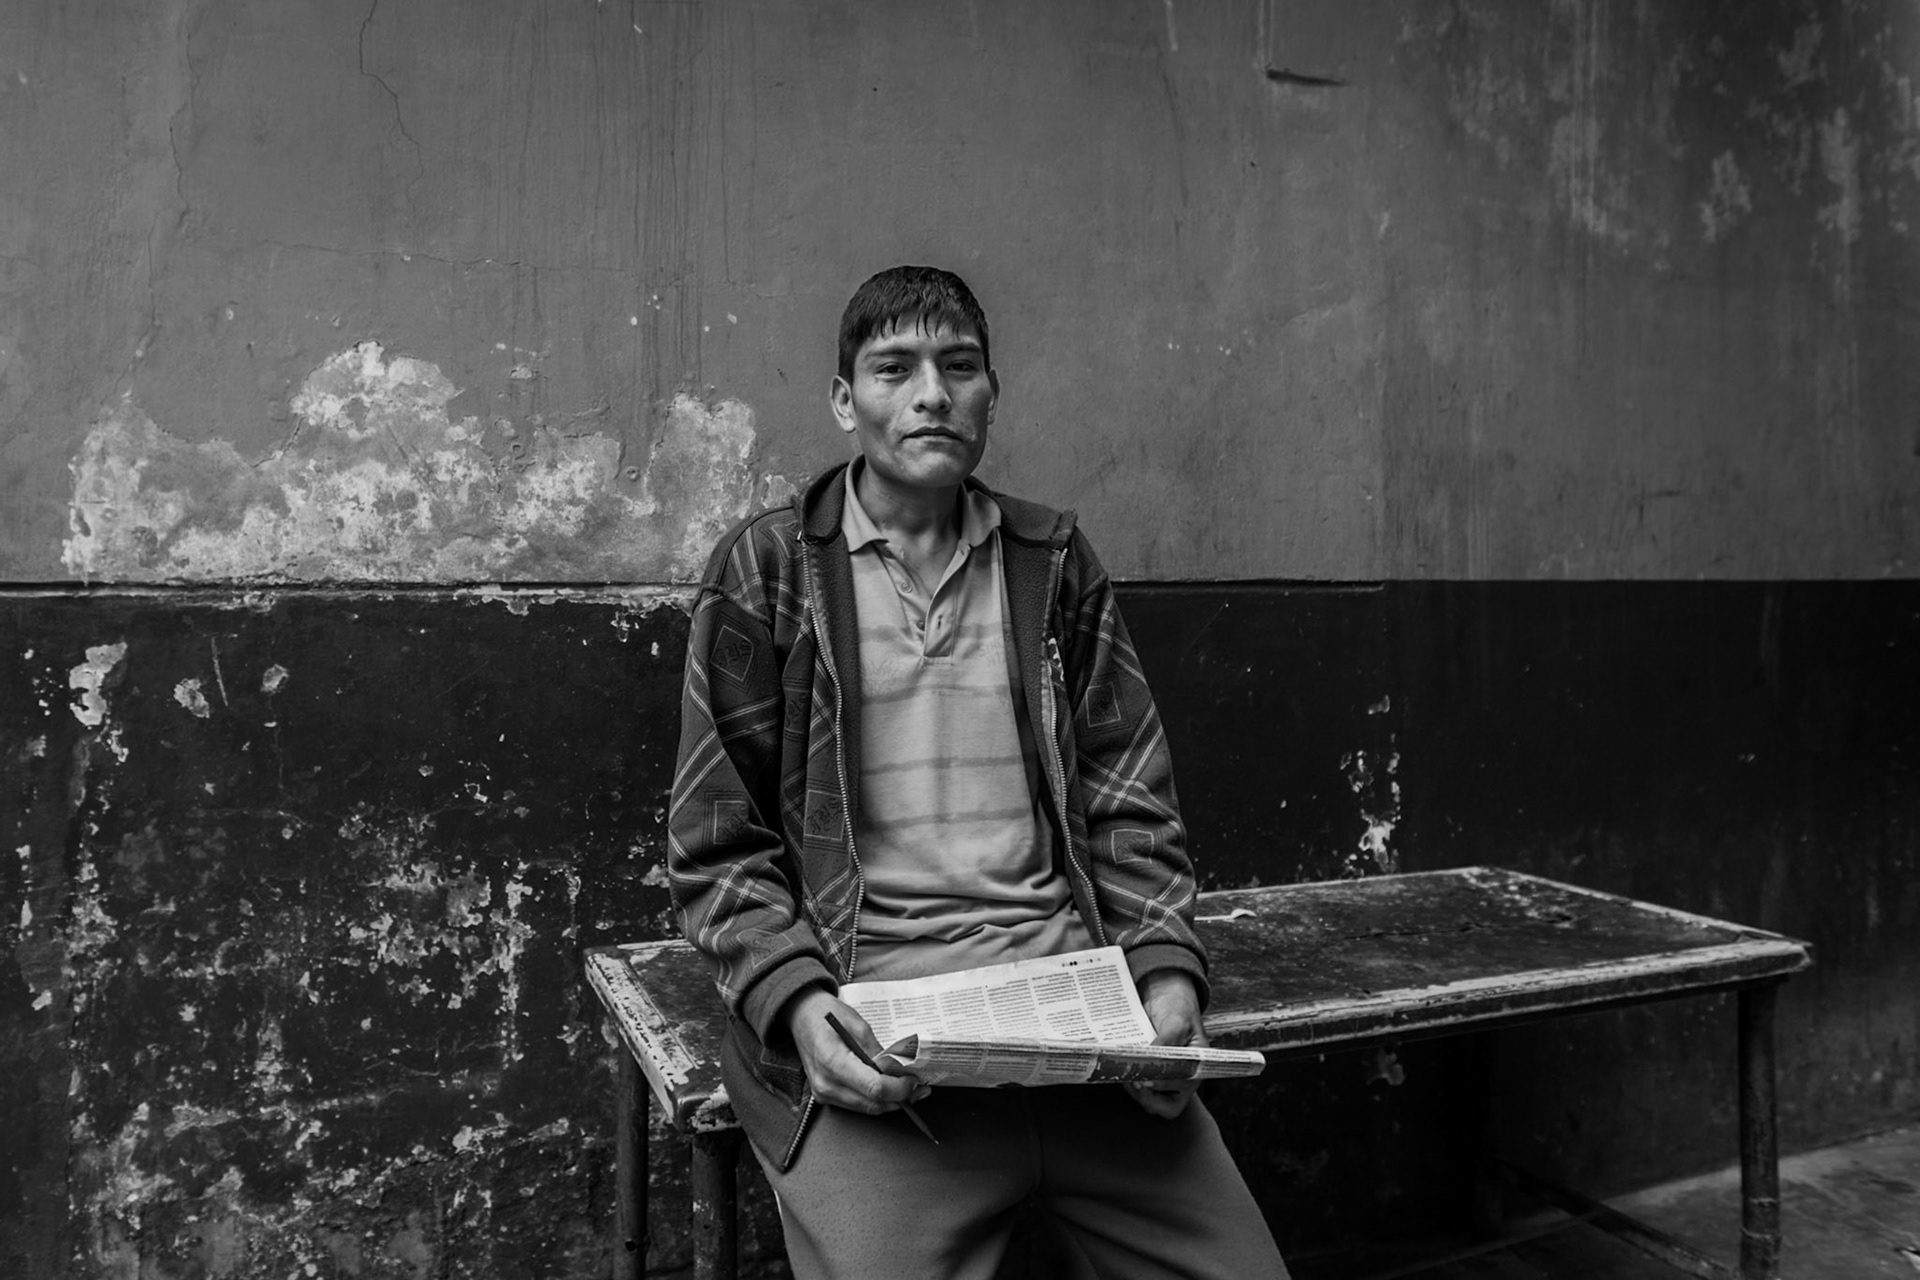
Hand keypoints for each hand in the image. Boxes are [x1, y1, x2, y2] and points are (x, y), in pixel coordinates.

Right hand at [782, 987, 929, 1114]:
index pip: (874, 1088)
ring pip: (867, 1108)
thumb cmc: (828, 1014)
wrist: (801, 1015)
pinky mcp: (824, 1096)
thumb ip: (878, 1051)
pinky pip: (857, 1104)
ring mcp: (823, 1093)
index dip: (899, 1088)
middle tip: (920, 1089)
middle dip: (900, 1099)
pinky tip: (889, 1090)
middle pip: (872, 1104)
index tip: (914, 1080)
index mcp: (833, 1062)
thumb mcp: (858, 1024)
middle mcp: (826, 1084)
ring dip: (890, 1102)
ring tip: (910, 1090)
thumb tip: (899, 1070)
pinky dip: (875, 1100)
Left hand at [1130, 969, 1205, 1118]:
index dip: (1162, 1086)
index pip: (1182, 1087)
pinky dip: (1128, 1082)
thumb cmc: (1178, 1008)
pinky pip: (1139, 1090)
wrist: (1165, 996)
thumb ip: (1167, 1042)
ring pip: (1150, 1101)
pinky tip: (1119, 1068)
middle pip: (1167, 1106)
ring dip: (1134, 1090)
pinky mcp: (1149, 1076)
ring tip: (1123, 1070)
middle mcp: (1183, 1079)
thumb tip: (1151, 1062)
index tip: (1144, 1080)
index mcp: (1196, 1067)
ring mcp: (1165, 1080)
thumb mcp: (1176, 1022)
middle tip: (1131, 1079)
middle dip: (1147, 1096)